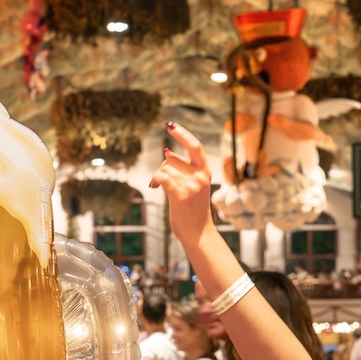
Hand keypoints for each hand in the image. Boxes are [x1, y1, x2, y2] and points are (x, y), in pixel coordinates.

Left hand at [151, 123, 215, 247]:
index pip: (195, 146)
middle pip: (171, 160)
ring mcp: (191, 185)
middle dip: (164, 168)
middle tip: (164, 182)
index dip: (182, 134)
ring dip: (159, 177)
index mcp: (205, 172)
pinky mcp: (181, 195)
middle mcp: (200, 176)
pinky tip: (155, 186)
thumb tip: (166, 152)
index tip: (170, 125)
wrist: (198, 233)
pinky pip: (162, 177)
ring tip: (163, 189)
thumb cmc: (193, 210)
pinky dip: (155, 180)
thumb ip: (184, 169)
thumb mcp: (194, 186)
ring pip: (165, 169)